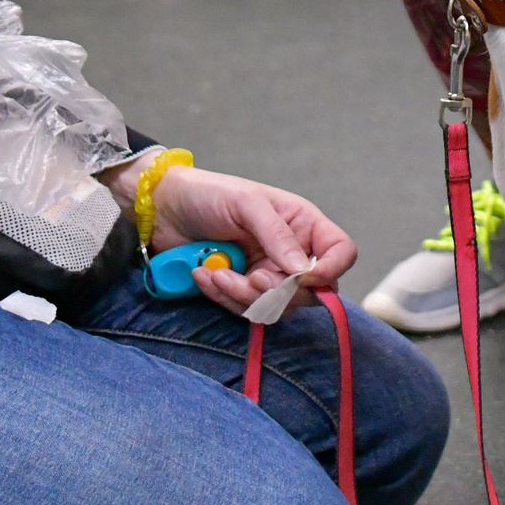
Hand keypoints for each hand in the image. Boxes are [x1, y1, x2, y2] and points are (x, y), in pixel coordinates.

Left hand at [117, 159, 357, 312]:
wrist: (164, 209)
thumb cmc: (209, 194)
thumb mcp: (246, 203)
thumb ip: (277, 235)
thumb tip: (302, 270)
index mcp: (302, 224)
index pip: (340, 252)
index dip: (330, 270)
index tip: (302, 278)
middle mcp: (291, 252)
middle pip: (309, 291)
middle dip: (276, 291)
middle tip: (250, 277)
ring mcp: (267, 273)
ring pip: (276, 307)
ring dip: (243, 296)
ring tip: (216, 272)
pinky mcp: (241, 290)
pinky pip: (246, 311)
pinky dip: (224, 298)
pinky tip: (204, 275)